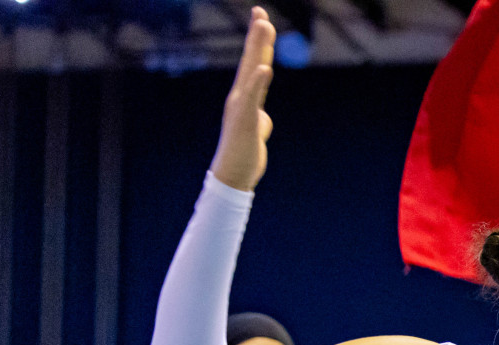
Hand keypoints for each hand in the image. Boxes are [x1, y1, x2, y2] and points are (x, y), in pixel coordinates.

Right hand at [210, 9, 275, 191]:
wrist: (233, 175)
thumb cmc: (244, 154)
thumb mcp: (256, 131)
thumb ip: (259, 119)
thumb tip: (262, 118)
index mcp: (245, 97)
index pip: (253, 64)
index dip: (258, 42)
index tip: (261, 18)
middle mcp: (240, 97)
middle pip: (250, 61)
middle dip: (257, 36)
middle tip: (261, 12)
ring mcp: (241, 107)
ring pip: (251, 72)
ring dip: (258, 49)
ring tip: (264, 27)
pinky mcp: (244, 120)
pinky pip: (252, 98)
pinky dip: (257, 82)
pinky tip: (264, 68)